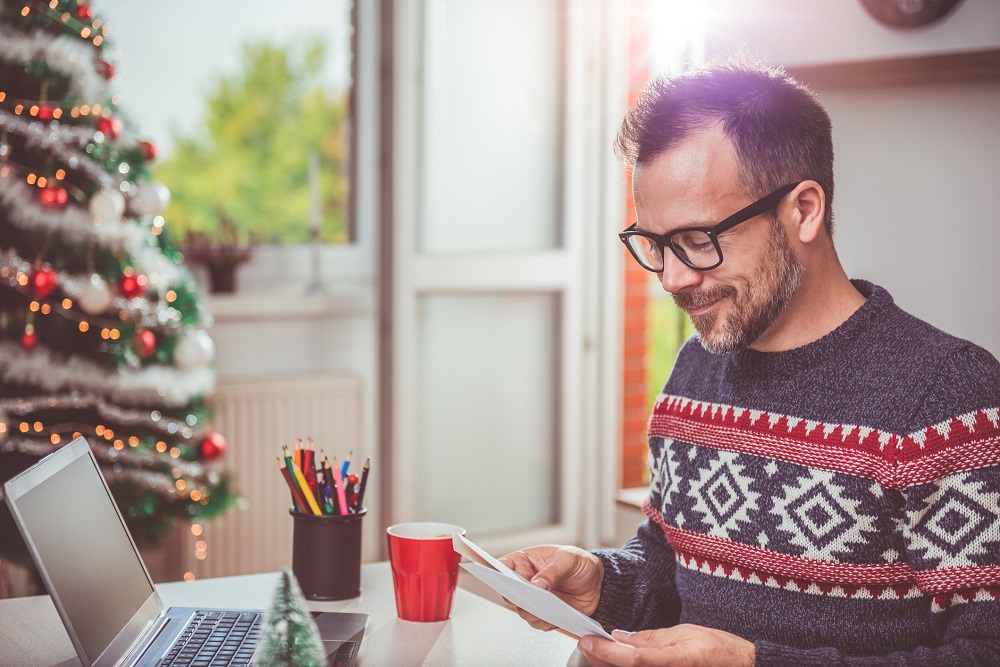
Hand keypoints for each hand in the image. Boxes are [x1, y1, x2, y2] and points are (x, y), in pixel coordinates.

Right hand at [498, 545, 603, 629]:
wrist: (598, 582)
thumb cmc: (580, 563)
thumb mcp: (567, 559)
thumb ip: (552, 571)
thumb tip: (537, 584)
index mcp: (526, 561)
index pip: (504, 566)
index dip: (498, 572)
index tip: (500, 578)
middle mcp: (527, 581)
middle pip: (510, 593)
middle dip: (518, 597)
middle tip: (530, 597)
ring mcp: (536, 599)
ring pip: (523, 611)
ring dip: (534, 612)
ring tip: (548, 608)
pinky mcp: (546, 613)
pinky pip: (539, 623)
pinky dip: (547, 622)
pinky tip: (558, 615)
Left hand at [578, 625, 754, 666]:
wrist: (737, 665)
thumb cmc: (715, 649)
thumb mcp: (682, 634)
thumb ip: (650, 638)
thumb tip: (621, 637)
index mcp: (673, 661)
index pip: (632, 658)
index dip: (607, 650)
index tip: (588, 640)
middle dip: (601, 658)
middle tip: (588, 644)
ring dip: (609, 664)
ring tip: (597, 650)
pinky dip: (622, 666)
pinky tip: (615, 657)